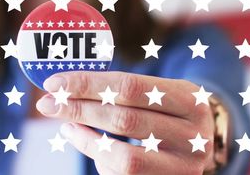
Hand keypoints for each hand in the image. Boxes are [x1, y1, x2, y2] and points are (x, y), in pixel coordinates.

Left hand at [36, 71, 216, 174]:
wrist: (201, 142)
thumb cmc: (168, 109)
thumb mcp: (160, 91)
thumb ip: (122, 89)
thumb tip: (65, 88)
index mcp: (190, 98)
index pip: (130, 86)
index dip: (88, 84)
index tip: (55, 83)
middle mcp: (193, 134)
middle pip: (124, 119)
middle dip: (79, 109)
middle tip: (48, 104)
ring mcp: (185, 166)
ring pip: (124, 157)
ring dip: (86, 139)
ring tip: (66, 125)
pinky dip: (100, 159)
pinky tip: (87, 141)